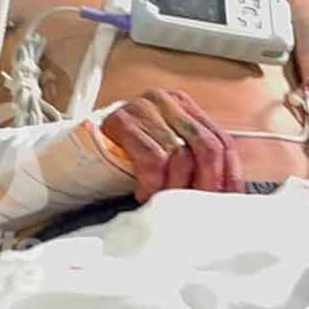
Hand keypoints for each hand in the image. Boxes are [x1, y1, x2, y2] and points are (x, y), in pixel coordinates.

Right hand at [99, 89, 242, 201]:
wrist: (78, 145)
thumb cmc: (127, 153)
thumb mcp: (166, 150)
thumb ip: (193, 159)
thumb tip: (223, 195)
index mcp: (185, 106)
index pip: (221, 139)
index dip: (229, 173)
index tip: (229, 201)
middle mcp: (168, 101)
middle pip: (206, 146)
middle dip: (206, 183)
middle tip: (197, 207)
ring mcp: (144, 107)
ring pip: (179, 154)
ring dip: (175, 187)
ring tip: (166, 204)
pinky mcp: (122, 120)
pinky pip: (151, 157)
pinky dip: (153, 183)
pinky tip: (144, 194)